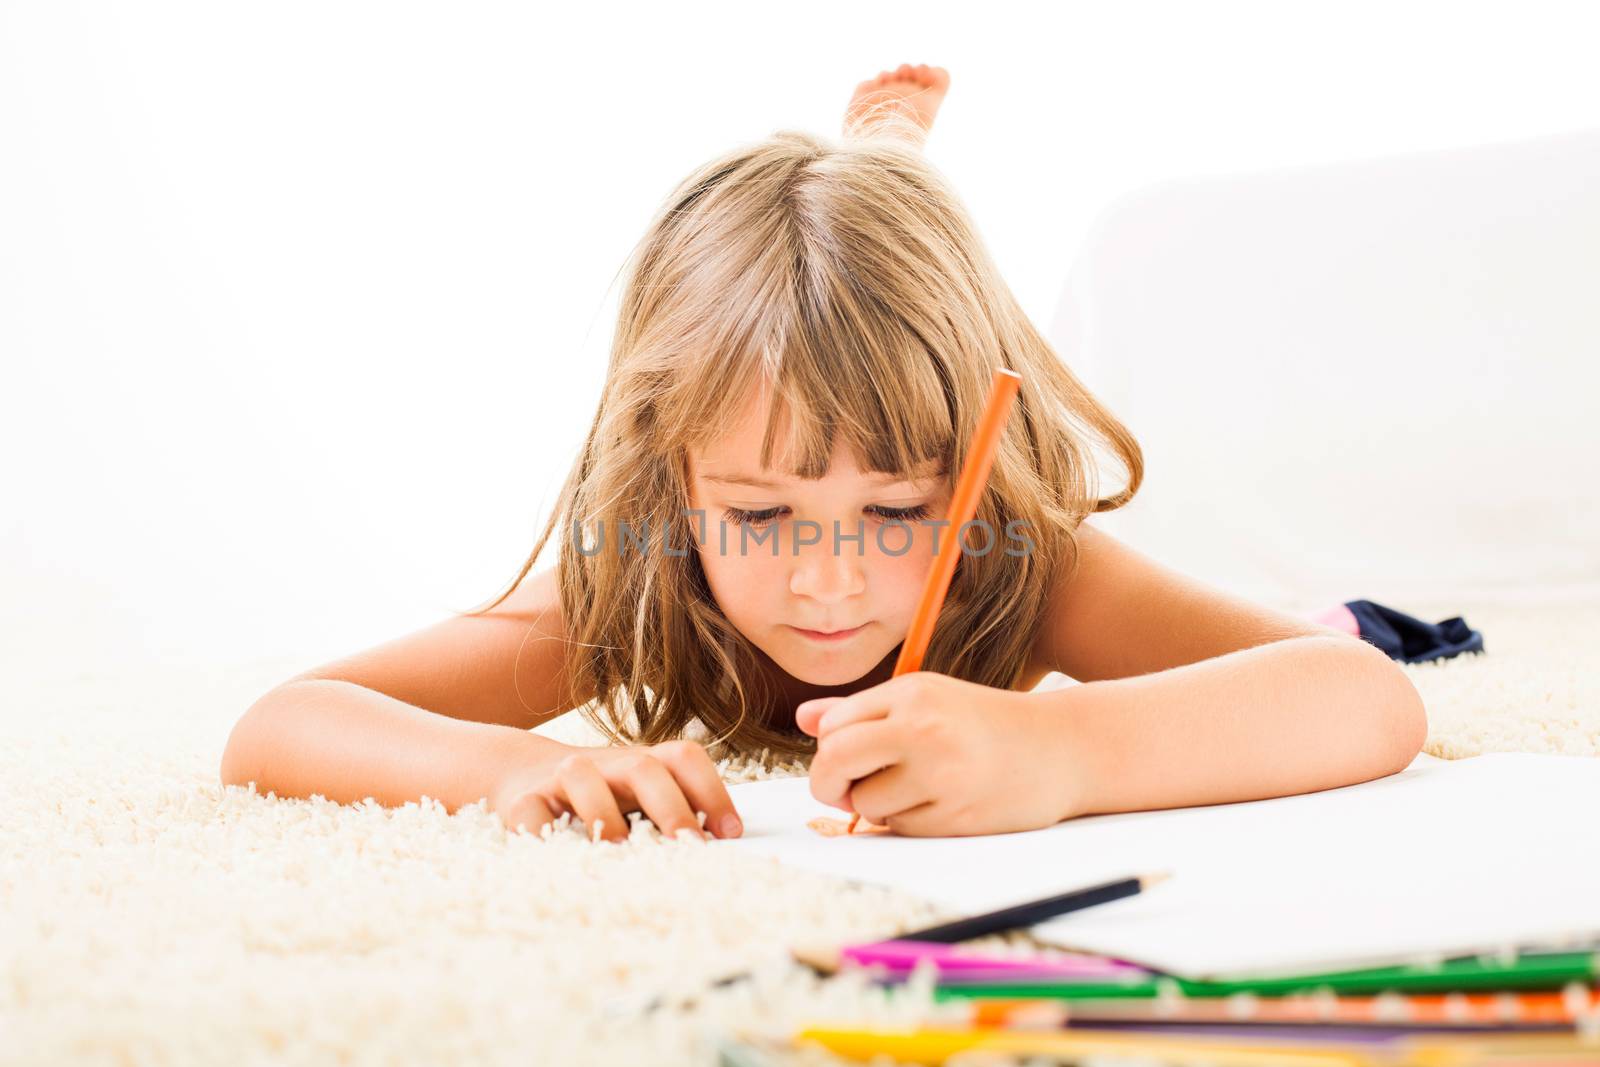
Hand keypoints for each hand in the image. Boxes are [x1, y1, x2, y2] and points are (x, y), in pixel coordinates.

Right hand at [488, 739, 741, 842]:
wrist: (520, 774)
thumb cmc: (599, 798)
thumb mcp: (636, 798)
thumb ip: (670, 818)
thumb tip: (718, 860)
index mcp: (643, 763)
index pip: (684, 759)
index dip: (712, 791)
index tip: (730, 834)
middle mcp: (607, 764)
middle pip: (644, 767)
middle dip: (672, 808)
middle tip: (690, 847)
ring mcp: (562, 777)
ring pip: (582, 775)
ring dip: (605, 812)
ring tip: (621, 847)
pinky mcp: (523, 801)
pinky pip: (532, 815)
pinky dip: (545, 836)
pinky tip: (563, 863)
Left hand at [796, 672, 1086, 836]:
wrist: (1061, 749)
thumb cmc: (984, 724)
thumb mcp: (927, 701)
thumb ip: (864, 711)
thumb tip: (805, 719)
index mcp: (911, 693)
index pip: (833, 726)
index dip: (827, 750)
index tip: (844, 760)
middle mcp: (923, 729)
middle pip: (835, 761)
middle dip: (828, 783)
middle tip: (843, 791)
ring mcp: (940, 774)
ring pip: (865, 803)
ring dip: (876, 805)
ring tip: (913, 789)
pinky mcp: (956, 815)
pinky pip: (900, 827)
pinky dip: (908, 821)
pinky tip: (941, 803)